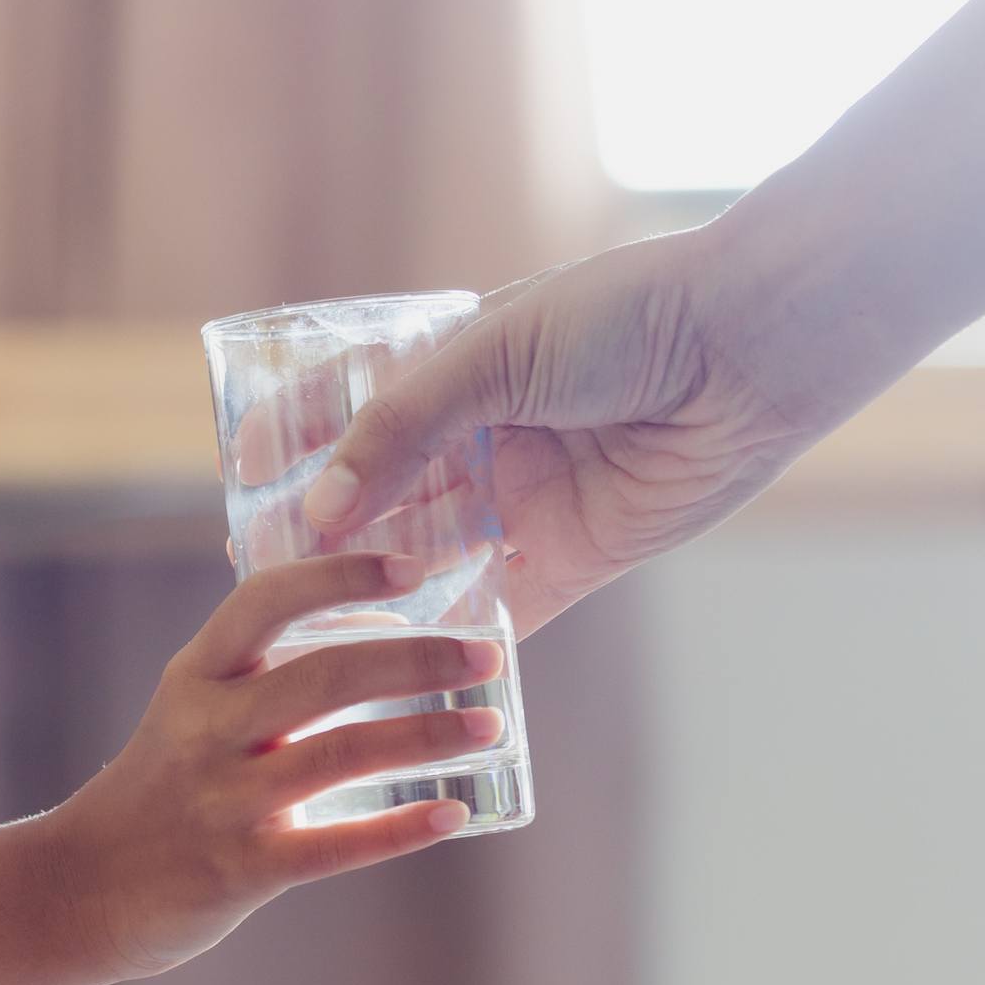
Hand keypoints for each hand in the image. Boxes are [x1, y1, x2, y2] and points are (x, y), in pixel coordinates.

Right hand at [43, 550, 505, 978]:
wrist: (79, 889)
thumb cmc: (155, 792)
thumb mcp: (186, 711)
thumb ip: (254, 674)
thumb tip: (359, 627)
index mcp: (195, 677)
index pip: (265, 601)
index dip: (340, 576)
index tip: (410, 568)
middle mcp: (206, 728)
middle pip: (325, 675)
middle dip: (417, 661)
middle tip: (485, 657)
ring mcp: (224, 800)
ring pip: (342, 754)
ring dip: (428, 737)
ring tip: (489, 726)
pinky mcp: (240, 869)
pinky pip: (335, 845)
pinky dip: (401, 829)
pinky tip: (453, 814)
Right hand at [294, 224, 835, 633]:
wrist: (742, 351)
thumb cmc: (619, 320)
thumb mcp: (488, 355)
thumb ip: (400, 431)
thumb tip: (321, 510)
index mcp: (457, 370)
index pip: (354, 411)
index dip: (296, 443)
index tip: (242, 475)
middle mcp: (483, 440)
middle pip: (383, 497)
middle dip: (323, 531)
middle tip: (260, 566)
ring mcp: (523, 502)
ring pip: (428, 559)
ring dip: (375, 590)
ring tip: (308, 624)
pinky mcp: (571, 559)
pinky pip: (499, 610)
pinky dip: (454, 639)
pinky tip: (396, 664)